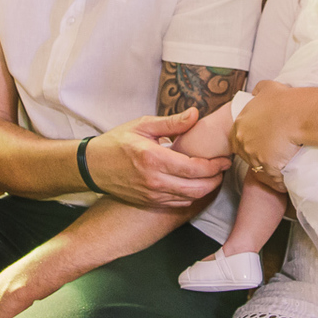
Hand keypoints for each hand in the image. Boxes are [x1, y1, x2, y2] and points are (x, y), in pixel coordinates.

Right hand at [86, 109, 229, 207]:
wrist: (93, 166)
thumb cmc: (117, 142)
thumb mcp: (143, 125)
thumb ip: (171, 122)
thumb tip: (195, 114)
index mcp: (153, 158)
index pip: (194, 168)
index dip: (214, 165)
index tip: (224, 158)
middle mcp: (154, 180)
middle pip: (197, 188)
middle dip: (216, 179)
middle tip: (223, 168)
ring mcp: (152, 195)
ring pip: (190, 198)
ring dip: (206, 189)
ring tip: (213, 175)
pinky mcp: (150, 203)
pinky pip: (178, 203)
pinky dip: (192, 195)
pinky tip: (196, 184)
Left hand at [229, 80, 310, 191]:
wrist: (300, 113)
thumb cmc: (285, 99)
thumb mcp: (267, 88)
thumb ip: (258, 92)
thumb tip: (256, 94)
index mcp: (240, 124)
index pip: (239, 139)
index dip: (252, 142)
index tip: (265, 143)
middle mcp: (243, 141)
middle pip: (247, 155)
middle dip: (259, 157)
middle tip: (274, 156)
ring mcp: (254, 156)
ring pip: (259, 170)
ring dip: (269, 171)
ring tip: (281, 172)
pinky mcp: (268, 167)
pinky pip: (273, 181)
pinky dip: (280, 183)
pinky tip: (286, 182)